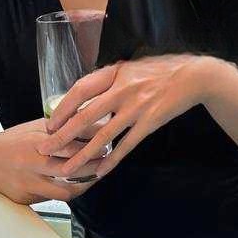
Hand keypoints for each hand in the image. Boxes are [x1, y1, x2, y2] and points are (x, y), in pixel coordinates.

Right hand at [0, 118, 104, 204]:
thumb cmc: (13, 141)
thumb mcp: (35, 127)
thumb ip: (60, 127)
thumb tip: (89, 124)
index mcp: (34, 143)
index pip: (69, 146)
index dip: (90, 147)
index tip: (106, 145)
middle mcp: (31, 165)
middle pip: (70, 170)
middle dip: (92, 168)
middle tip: (105, 162)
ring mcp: (28, 185)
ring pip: (64, 191)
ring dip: (83, 185)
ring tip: (95, 176)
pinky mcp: (26, 199)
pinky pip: (52, 198)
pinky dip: (66, 191)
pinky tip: (77, 184)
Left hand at [40, 55, 213, 179]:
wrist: (192, 75)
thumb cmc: (160, 69)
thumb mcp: (131, 66)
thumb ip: (110, 78)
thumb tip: (87, 92)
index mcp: (115, 73)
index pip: (80, 90)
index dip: (62, 107)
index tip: (49, 122)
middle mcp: (122, 89)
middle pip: (85, 116)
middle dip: (62, 135)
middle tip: (45, 149)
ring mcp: (136, 107)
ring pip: (103, 135)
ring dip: (83, 154)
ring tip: (67, 168)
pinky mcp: (149, 123)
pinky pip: (126, 145)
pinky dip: (112, 159)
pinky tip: (100, 171)